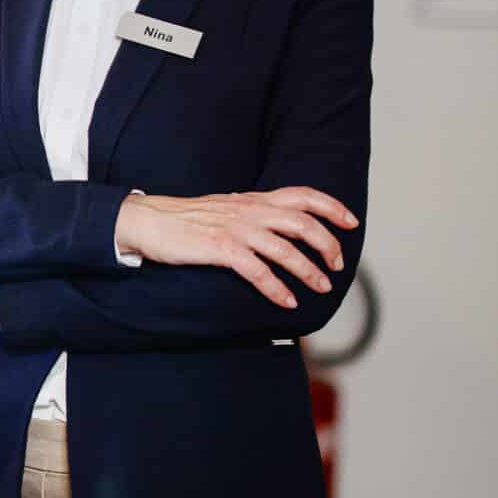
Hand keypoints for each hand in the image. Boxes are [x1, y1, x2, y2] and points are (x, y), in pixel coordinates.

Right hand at [116, 189, 360, 308]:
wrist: (147, 220)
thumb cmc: (183, 219)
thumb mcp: (224, 207)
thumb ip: (251, 212)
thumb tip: (275, 224)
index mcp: (252, 200)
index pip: (303, 195)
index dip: (332, 207)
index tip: (350, 222)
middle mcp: (249, 211)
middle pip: (303, 223)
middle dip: (328, 245)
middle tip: (337, 265)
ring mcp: (235, 229)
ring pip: (286, 249)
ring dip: (309, 271)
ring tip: (321, 288)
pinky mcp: (220, 248)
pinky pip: (258, 271)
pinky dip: (277, 288)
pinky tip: (287, 302)